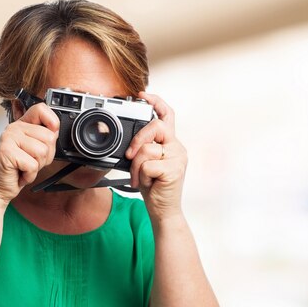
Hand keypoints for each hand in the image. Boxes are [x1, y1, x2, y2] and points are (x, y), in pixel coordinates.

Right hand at [0, 103, 58, 205]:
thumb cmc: (17, 170)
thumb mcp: (34, 152)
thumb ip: (44, 139)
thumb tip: (55, 131)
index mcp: (22, 125)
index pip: (41, 109)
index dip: (53, 121)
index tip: (52, 134)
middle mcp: (14, 128)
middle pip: (49, 137)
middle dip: (46, 156)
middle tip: (31, 161)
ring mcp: (9, 138)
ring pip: (42, 151)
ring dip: (37, 166)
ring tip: (24, 167)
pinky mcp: (6, 152)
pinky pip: (32, 164)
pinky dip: (30, 174)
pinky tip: (20, 173)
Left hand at [126, 92, 186, 220]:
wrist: (163, 211)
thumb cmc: (154, 188)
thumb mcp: (146, 164)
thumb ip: (144, 149)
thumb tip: (129, 142)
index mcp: (171, 144)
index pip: (167, 116)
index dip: (156, 102)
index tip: (143, 95)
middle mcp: (177, 147)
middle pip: (155, 127)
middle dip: (137, 139)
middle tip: (129, 155)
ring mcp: (178, 158)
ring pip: (147, 149)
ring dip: (136, 166)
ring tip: (141, 179)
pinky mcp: (174, 170)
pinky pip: (147, 164)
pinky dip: (141, 176)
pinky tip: (148, 184)